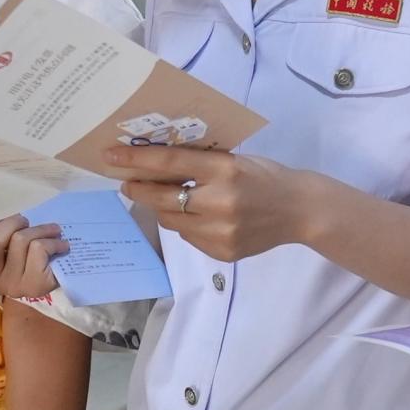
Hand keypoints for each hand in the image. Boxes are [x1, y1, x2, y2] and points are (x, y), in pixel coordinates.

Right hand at [0, 217, 67, 299]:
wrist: (53, 288)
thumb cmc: (28, 260)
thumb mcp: (8, 249)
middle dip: (12, 223)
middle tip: (24, 220)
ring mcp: (12, 284)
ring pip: (22, 241)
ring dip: (41, 229)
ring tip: (51, 231)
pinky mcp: (35, 285)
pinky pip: (40, 250)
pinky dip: (53, 242)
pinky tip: (60, 246)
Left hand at [103, 144, 317, 263]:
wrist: (299, 211)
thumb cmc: (265, 176)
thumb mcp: (235, 159)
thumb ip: (200, 162)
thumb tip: (154, 162)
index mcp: (224, 170)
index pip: (170, 163)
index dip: (136, 160)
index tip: (110, 157)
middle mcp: (220, 201)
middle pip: (162, 197)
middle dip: (138, 188)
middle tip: (127, 182)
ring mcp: (220, 231)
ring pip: (171, 220)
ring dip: (163, 208)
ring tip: (168, 198)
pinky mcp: (222, 252)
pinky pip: (188, 237)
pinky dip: (185, 225)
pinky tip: (198, 217)